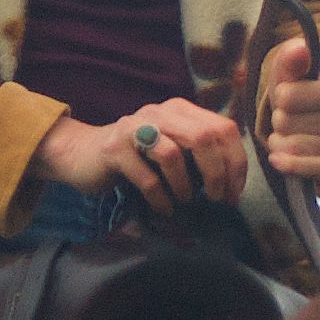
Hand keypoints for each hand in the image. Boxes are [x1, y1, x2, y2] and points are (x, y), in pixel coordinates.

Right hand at [42, 98, 244, 211]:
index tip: (234, 191)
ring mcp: (135, 128)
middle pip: (204, 138)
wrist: (83, 153)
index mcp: (181, 110)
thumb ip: (199, 154)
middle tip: (217, 199)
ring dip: (185, 186)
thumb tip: (232, 183)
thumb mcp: (172, 147)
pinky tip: (164, 209)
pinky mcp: (115, 149)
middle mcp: (160, 112)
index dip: (236, 162)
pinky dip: (160, 199)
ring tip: (186, 201)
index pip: (223, 128)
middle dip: (217, 174)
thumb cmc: (136, 156)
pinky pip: (147, 178)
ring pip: (173, 155)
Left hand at [259, 36, 319, 193]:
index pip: (289, 97)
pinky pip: (302, 169)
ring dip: (280, 137)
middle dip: (280, 117)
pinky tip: (278, 157)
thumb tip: (299, 50)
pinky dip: (286, 163)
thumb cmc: (304, 88)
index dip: (281, 94)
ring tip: (291, 129)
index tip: (288, 92)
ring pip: (289, 144)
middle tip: (291, 113)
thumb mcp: (296, 69)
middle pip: (285, 122)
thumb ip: (293, 57)